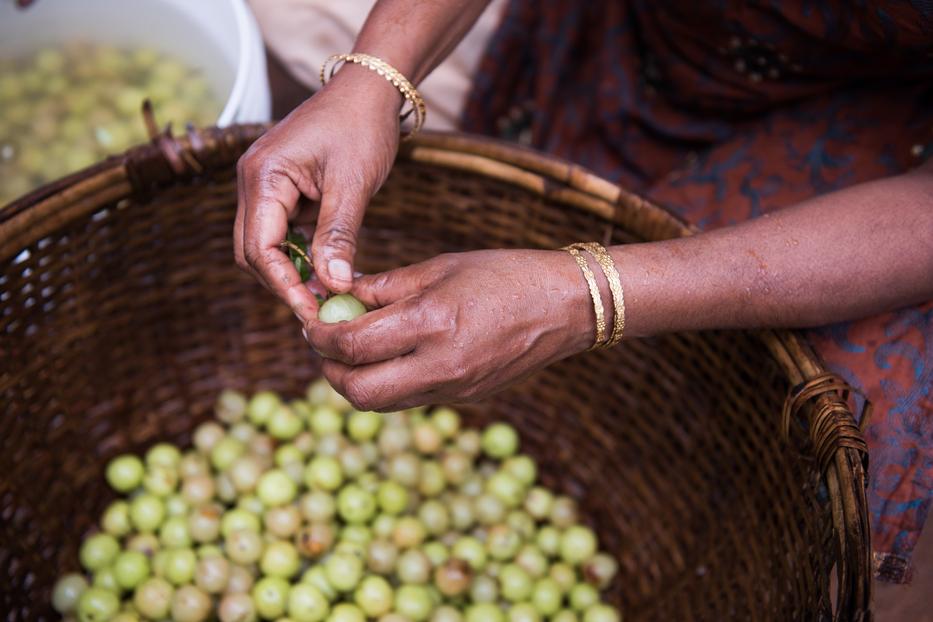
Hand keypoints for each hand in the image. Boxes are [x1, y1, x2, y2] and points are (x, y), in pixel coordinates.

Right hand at [234, 65, 401, 322]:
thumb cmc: (362, 126)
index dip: (283, 285)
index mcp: (263, 175)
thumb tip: (333, 286)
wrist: (369, 90)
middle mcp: (252, 181)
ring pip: (265, 245)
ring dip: (292, 271)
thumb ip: (338, 237)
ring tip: (328, 294)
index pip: (259, 247)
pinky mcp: (281, 189)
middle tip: (320, 310)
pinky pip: (281, 232)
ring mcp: (264, 185)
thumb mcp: (353, 185)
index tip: (312, 313)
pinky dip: (301, 254)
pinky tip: (328, 269)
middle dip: (283, 283)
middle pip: (252, 251)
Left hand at [303, 250, 595, 410]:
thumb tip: (338, 294)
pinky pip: (410, 400)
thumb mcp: (439, 267)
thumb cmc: (504, 274)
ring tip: (354, 351)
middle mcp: (440, 365)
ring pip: (381, 404)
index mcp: (431, 322)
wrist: (567, 307)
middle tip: (324, 345)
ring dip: (355, 383)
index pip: (352, 346)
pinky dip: (388, 384)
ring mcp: (454, 389)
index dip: (320, 337)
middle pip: (357, 392)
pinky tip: (392, 357)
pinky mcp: (466, 399)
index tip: (312, 322)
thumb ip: (383, 287)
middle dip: (329, 370)